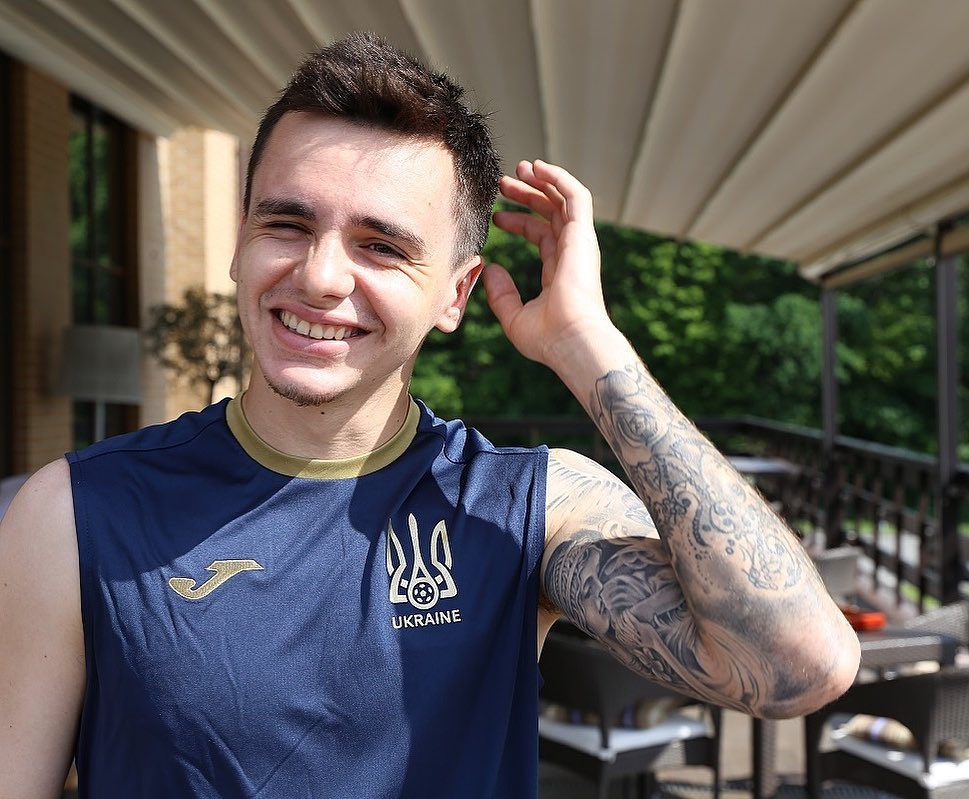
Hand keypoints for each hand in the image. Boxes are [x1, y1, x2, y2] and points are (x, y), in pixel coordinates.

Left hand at [482, 160, 612, 367]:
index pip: (540, 236)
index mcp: (559, 271)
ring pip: (564, 200)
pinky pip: (576, 196)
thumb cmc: (548, 338)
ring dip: (543, 181)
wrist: (572, 341)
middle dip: (528, 195)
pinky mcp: (583, 235)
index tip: (496, 218)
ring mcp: (580, 243)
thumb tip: (491, 268)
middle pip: (551, 214)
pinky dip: (559, 179)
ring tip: (520, 167)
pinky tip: (538, 168)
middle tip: (503, 184)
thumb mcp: (514, 317)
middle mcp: (572, 254)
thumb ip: (501, 294)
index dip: (519, 223)